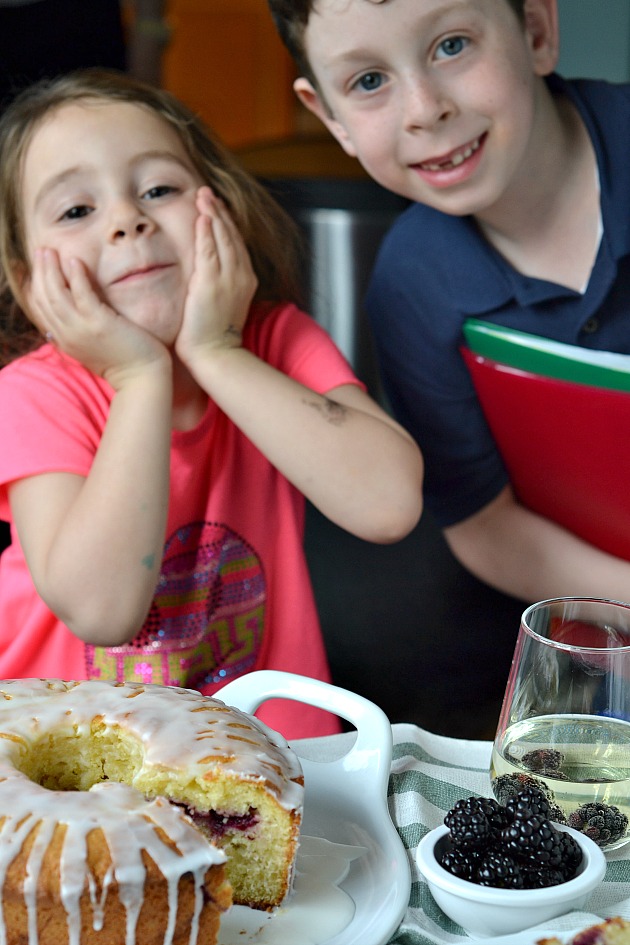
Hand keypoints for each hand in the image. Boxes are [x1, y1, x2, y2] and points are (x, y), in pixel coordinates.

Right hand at [28, 248, 170, 388]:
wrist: (142, 378)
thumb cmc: (123, 363)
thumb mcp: (91, 349)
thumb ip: (77, 335)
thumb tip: (62, 326)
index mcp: (64, 340)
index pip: (41, 309)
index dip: (37, 286)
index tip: (39, 268)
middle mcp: (67, 335)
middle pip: (44, 299)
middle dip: (40, 273)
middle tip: (41, 251)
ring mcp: (81, 329)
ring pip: (56, 294)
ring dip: (51, 269)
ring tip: (50, 250)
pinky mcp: (99, 323)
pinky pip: (81, 294)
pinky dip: (75, 276)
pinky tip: (75, 261)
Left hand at [175, 187, 257, 369]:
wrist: (215, 355)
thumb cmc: (212, 336)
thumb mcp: (221, 305)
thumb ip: (217, 285)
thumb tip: (207, 275)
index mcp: (245, 281)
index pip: (236, 244)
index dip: (226, 223)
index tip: (215, 207)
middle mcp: (242, 276)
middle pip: (232, 236)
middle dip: (220, 211)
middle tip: (208, 192)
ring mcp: (228, 279)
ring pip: (223, 238)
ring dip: (213, 213)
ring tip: (204, 195)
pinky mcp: (211, 283)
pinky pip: (210, 250)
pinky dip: (207, 231)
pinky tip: (202, 215)